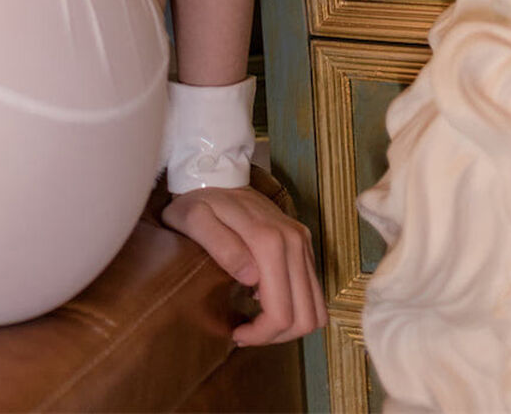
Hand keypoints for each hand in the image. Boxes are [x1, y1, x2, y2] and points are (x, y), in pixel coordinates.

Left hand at [161, 183, 326, 346]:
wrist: (215, 174)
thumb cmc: (198, 202)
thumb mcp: (195, 221)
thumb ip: (222, 247)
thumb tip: (252, 279)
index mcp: (269, 240)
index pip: (281, 311)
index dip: (262, 334)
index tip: (237, 333)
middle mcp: (294, 241)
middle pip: (305, 316)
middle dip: (277, 335)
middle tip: (247, 333)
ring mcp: (302, 242)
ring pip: (316, 308)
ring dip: (291, 325)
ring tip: (258, 322)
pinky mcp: (303, 243)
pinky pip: (313, 291)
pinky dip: (297, 307)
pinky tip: (267, 300)